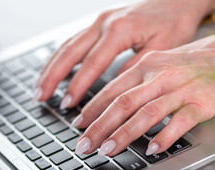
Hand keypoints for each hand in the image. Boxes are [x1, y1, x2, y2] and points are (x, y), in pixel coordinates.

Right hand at [35, 0, 214, 107]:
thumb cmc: (174, 22)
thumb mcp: (162, 48)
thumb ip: (135, 67)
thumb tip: (115, 89)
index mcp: (120, 30)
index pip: (92, 63)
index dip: (78, 86)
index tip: (68, 104)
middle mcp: (104, 23)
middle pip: (70, 52)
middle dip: (53, 76)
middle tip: (40, 96)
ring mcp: (99, 20)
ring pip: (67, 45)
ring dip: (51, 67)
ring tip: (39, 87)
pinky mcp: (100, 22)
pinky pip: (74, 40)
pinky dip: (61, 56)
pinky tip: (54, 69)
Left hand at [73, 28, 214, 155]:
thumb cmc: (194, 62)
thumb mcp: (160, 62)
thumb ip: (137, 79)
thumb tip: (111, 101)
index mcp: (147, 65)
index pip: (112, 89)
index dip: (92, 109)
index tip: (78, 125)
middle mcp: (160, 76)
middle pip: (123, 103)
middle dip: (100, 126)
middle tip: (85, 145)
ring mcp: (181, 89)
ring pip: (147, 112)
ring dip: (125, 133)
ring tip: (108, 150)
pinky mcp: (203, 102)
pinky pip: (181, 121)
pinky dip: (165, 136)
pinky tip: (152, 150)